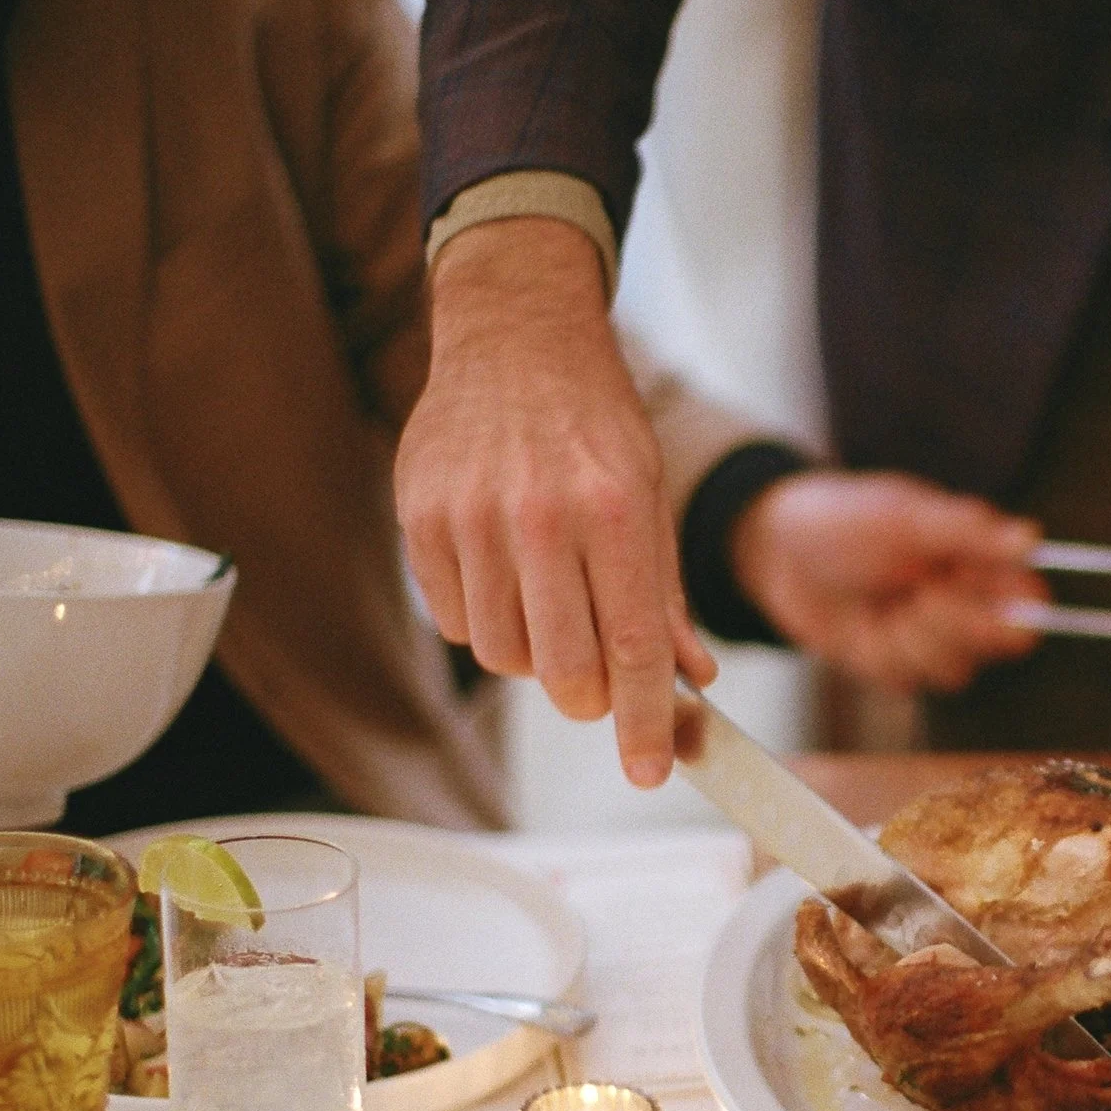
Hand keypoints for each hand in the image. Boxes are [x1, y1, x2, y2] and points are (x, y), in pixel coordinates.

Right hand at [396, 217, 717, 788]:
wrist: (515, 338)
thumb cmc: (595, 422)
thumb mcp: (653, 497)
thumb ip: (666, 596)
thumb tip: (690, 681)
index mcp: (615, 510)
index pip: (632, 647)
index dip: (642, 723)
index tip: (651, 771)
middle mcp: (541, 515)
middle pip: (562, 669)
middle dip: (588, 698)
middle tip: (598, 684)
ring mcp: (471, 517)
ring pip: (502, 655)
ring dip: (533, 655)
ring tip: (550, 605)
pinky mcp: (419, 518)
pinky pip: (454, 621)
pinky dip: (486, 620)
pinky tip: (504, 575)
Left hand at [732, 471, 1044, 692]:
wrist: (778, 553)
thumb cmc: (846, 521)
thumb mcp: (905, 518)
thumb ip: (968, 532)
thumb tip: (1032, 537)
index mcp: (980, 562)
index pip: (1029, 599)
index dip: (1022, 608)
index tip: (1002, 603)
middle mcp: (965, 605)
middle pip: (1001, 643)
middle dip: (960, 622)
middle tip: (925, 589)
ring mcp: (931, 641)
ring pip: (955, 670)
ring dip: (917, 638)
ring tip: (888, 602)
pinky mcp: (896, 668)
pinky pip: (909, 681)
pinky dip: (885, 656)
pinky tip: (866, 627)